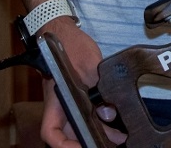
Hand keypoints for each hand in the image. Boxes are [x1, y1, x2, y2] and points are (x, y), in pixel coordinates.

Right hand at [40, 21, 125, 147]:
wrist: (64, 33)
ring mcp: (69, 102)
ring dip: (98, 133)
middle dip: (88, 142)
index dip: (64, 146)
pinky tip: (116, 124)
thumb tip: (108, 114)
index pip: (51, 133)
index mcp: (56, 101)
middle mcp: (61, 106)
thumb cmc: (69, 47)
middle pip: (69, 134)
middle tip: (110, 144)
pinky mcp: (79, 97)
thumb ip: (98, 91)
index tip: (81, 147)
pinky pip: (88, 115)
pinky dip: (101, 121)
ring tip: (119, 137)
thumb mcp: (87, 67)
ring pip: (81, 126)